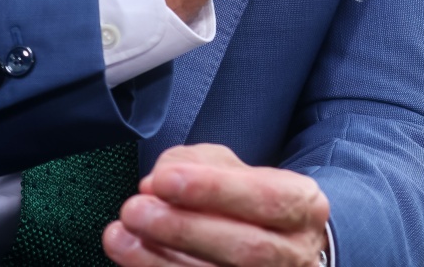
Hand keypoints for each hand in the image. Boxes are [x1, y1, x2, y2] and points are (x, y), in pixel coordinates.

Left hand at [104, 144, 328, 266]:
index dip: (214, 189)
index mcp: (303, 207)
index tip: (163, 179)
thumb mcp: (237, 170)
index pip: (265, 197)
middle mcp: (295, 254)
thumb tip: (156, 183)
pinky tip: (132, 259)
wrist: (278, 247)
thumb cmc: (250, 202)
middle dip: (184, 229)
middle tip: (135, 209)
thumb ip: (200, 166)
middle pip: (245, 249)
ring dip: (160, 261)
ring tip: (120, 236)